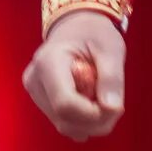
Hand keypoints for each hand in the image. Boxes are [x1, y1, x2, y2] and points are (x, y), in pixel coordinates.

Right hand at [24, 11, 126, 140]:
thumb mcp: (110, 47)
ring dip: (91, 123)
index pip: (65, 104)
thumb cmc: (94, 32)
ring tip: (104, 99)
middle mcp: (35, 79)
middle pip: (64, 119)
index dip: (92, 114)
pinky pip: (63, 122)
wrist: (76, 25)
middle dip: (95, 121)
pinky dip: (82, 121)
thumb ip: (112, 77)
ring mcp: (34, 91)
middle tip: (116, 105)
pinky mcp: (40, 100)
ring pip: (64, 125)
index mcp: (48, 62)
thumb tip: (112, 108)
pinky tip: (92, 103)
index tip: (115, 106)